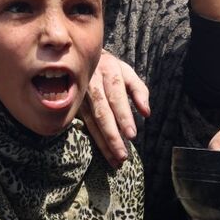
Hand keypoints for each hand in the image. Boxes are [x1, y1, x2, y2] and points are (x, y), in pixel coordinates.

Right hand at [80, 50, 149, 168]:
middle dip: (112, 136)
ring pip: (91, 123)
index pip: (116, 97)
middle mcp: (92, 85)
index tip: (131, 135)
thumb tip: (147, 113)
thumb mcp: (127, 73)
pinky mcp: (73, 105)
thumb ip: (139, 91)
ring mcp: (79, 96)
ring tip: (115, 161)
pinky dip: (95, 141)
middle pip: (102, 114)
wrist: (81, 58)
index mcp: (109, 74)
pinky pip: (85, 126)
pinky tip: (105, 154)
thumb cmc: (111, 69)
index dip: (123, 116)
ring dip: (103, 144)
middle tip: (122, 155)